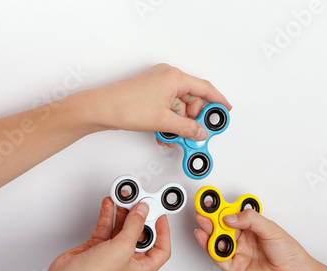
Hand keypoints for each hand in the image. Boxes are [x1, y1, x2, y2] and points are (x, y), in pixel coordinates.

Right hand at [46, 196, 170, 270]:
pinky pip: (107, 229)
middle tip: (140, 203)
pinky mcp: (97, 249)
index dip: (164, 232)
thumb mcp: (123, 247)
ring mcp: (112, 256)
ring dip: (123, 214)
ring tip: (124, 199)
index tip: (160, 215)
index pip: (161, 250)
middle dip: (140, 218)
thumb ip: (134, 226)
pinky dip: (108, 216)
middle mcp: (128, 263)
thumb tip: (142, 211)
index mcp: (141, 270)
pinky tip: (109, 205)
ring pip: (122, 230)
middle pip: (141, 236)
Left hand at [77, 63, 231, 143]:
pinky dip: (169, 122)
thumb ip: (187, 128)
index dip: (218, 101)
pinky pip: (168, 109)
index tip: (226, 112)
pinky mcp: (151, 95)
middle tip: (196, 134)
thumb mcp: (163, 121)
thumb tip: (201, 132)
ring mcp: (158, 86)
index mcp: (174, 77)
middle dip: (193, 119)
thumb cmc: (125, 106)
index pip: (205, 88)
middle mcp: (168, 78)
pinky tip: (165, 134)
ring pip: (180, 107)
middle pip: (192, 100)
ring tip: (173, 137)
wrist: (100, 109)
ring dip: (179, 124)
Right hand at [194, 209, 316, 270]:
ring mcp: (238, 253)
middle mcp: (243, 239)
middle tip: (202, 212)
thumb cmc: (289, 254)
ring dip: (208, 231)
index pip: (232, 215)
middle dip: (210, 218)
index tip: (211, 201)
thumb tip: (230, 217)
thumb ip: (249, 219)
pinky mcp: (234, 267)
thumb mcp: (271, 228)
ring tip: (204, 223)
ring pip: (217, 241)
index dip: (220, 208)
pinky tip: (207, 239)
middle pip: (221, 227)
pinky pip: (218, 257)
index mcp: (252, 227)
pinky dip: (209, 247)